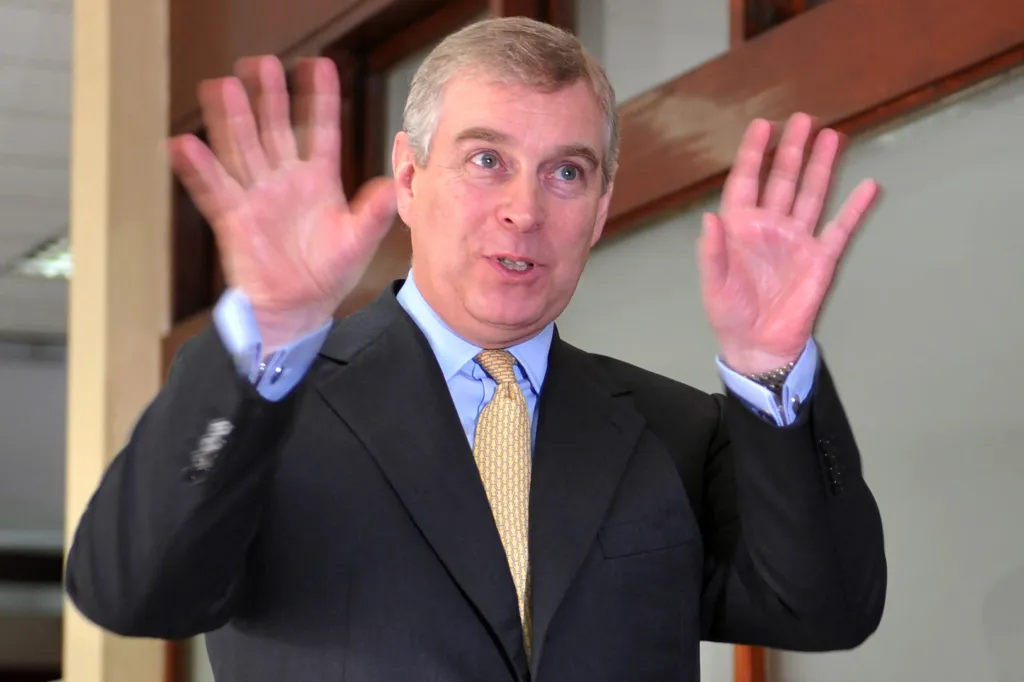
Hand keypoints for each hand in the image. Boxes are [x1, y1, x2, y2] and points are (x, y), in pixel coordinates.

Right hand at [169, 56, 396, 348]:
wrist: (299, 309)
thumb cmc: (329, 274)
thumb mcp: (358, 241)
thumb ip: (374, 213)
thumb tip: (392, 187)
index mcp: (319, 179)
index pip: (321, 130)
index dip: (321, 99)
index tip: (320, 66)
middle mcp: (286, 180)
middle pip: (275, 129)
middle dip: (269, 97)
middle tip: (261, 64)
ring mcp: (258, 195)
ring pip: (242, 148)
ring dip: (232, 120)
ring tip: (223, 87)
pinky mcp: (234, 217)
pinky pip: (214, 188)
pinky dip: (199, 168)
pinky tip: (185, 144)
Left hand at [698, 113, 878, 374]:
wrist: (759, 345)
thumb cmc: (730, 313)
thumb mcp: (714, 284)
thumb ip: (711, 251)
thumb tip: (708, 218)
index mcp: (740, 228)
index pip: (747, 182)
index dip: (754, 154)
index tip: (762, 126)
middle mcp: (771, 226)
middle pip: (784, 179)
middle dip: (793, 149)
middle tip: (803, 119)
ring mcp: (797, 239)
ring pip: (812, 194)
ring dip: (821, 166)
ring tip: (832, 136)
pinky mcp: (820, 258)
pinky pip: (841, 228)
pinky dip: (855, 208)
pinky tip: (868, 186)